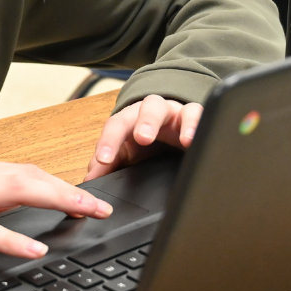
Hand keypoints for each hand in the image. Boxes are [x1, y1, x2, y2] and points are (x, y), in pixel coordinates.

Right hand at [0, 157, 112, 257]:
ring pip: (16, 191)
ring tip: (85, 214)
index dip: (61, 183)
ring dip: (56, 200)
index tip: (89, 195)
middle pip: (31, 176)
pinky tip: (35, 250)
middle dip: (70, 191)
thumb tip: (22, 201)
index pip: (28, 172)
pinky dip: (12, 240)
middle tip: (103, 206)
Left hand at [85, 95, 202, 178]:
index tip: (105, 160)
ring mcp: (176, 113)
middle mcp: (153, 112)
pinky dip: (200, 126)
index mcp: (131, 119)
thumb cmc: (144, 142)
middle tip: (143, 138)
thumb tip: (90, 182)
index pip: (116, 125)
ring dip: (180, 123)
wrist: (170, 128)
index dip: (109, 142)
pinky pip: (199, 115)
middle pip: (148, 107)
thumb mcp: (125, 153)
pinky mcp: (195, 118)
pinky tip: (200, 141)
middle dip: (146, 122)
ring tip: (185, 141)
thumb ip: (109, 165)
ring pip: (179, 109)